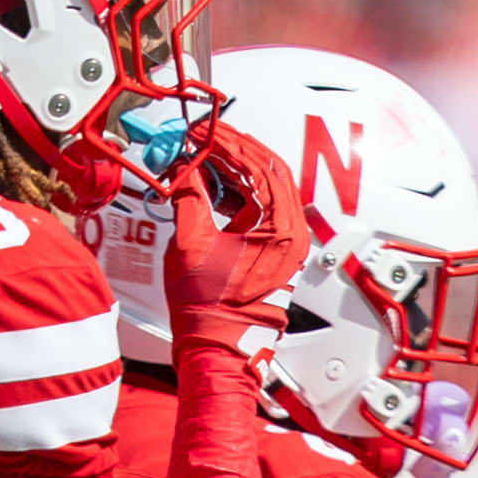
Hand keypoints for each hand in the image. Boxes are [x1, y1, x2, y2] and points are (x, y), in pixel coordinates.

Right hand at [163, 121, 310, 325]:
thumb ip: (189, 199)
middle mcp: (293, 231)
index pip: (260, 168)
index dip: (229, 145)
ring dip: (237, 169)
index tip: (205, 133)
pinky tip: (215, 183)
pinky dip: (239, 191)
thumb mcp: (190, 244)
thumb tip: (184, 170)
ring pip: (267, 188)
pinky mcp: (275, 249)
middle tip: (207, 136)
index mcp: (281, 227)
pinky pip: (261, 207)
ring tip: (207, 155)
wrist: (217, 344)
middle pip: (269, 172)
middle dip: (237, 150)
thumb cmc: (208, 306)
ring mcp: (287, 240)